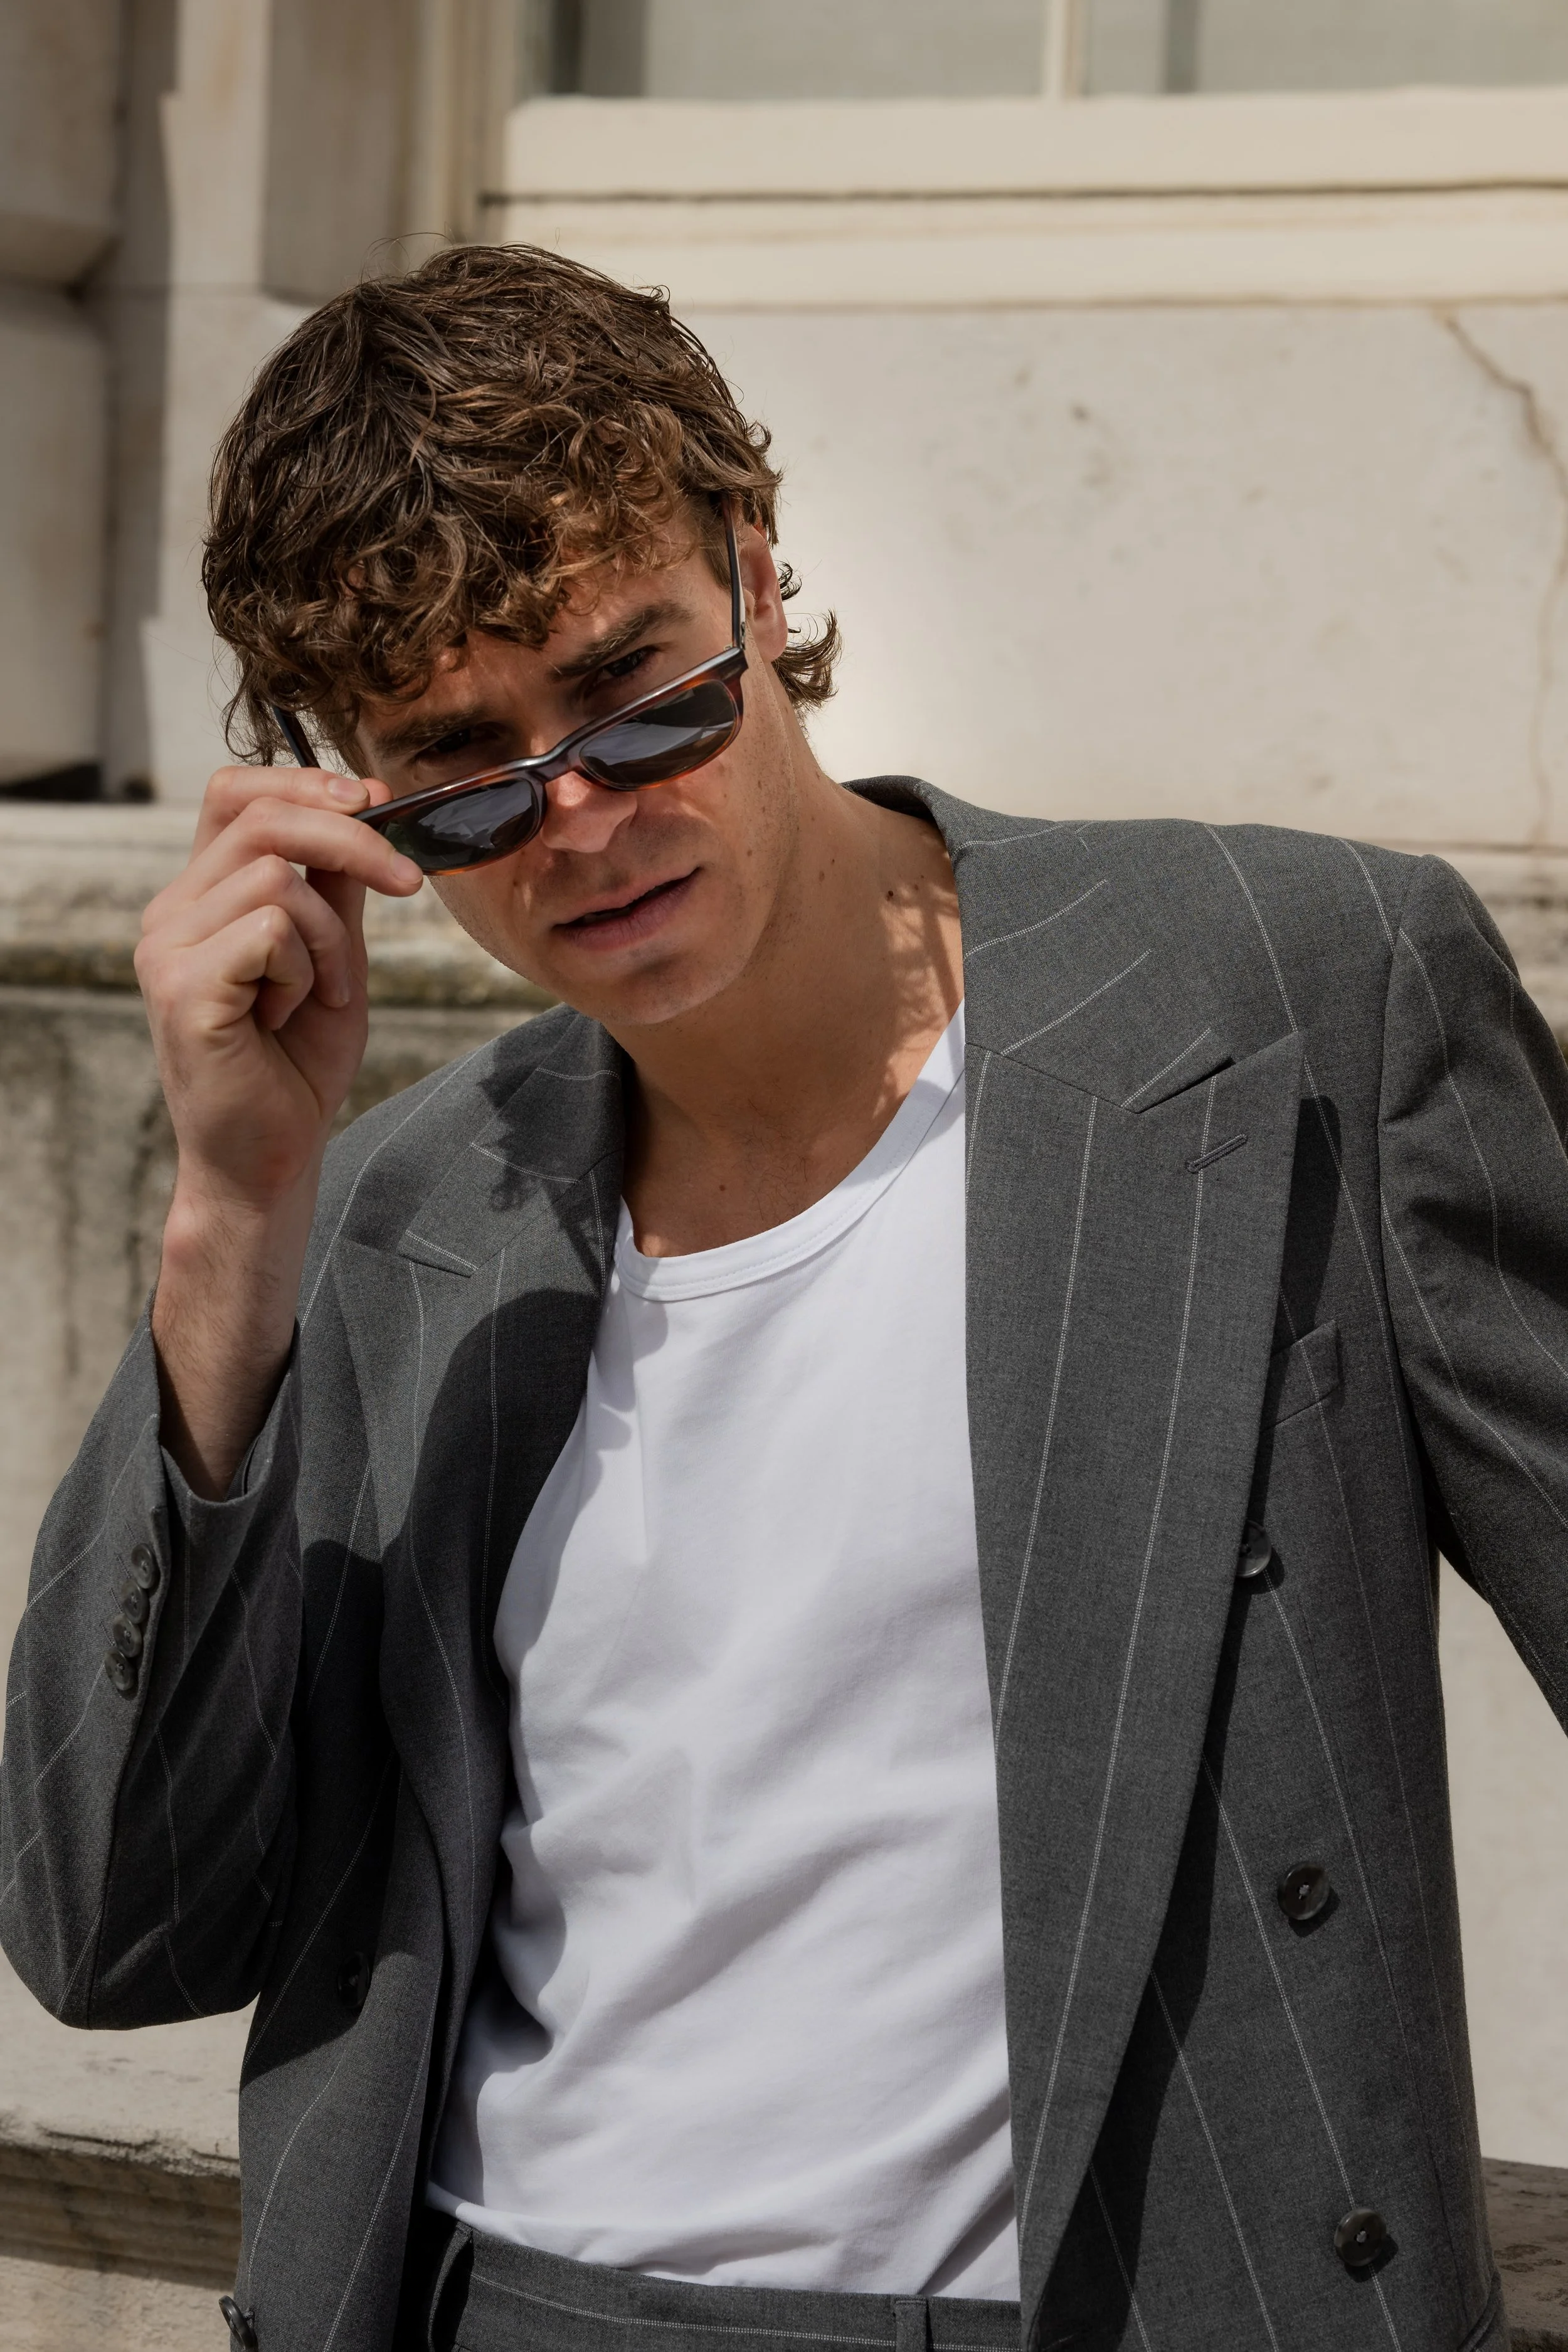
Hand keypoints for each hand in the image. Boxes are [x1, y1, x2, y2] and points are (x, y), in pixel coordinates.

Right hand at [137, 763, 421, 1213]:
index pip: (235, 794)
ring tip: (321, 994)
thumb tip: (365, 808)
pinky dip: (307, 971)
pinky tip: (289, 1016)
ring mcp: (167, 948)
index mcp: (200, 897)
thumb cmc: (298, 1064)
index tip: (375, 802)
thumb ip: (334, 888)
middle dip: (354, 840)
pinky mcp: (182, 987)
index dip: (306, 781)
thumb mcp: (333, 958)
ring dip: (330, 939)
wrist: (271, 1155)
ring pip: (277, 879)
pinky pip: (270, 931)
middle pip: (263, 818)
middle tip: (407, 883)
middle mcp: (170, 914)